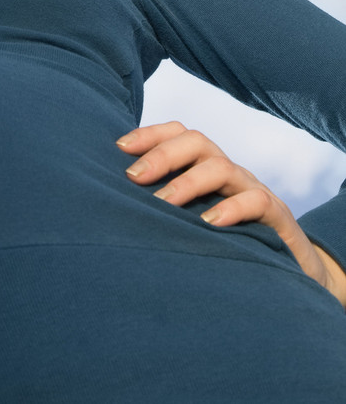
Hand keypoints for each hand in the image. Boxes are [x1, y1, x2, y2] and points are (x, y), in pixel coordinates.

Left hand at [116, 120, 345, 308]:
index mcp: (205, 167)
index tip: (119, 148)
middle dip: (162, 154)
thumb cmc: (229, 243)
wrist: (291, 269)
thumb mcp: (194, 220)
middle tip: (134, 177)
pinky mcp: (277, 216)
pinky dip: (231, 209)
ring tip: (163, 203)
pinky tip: (209, 223)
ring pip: (221, 166)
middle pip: (196, 142)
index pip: (178, 134)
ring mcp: (252, 190)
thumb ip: (164, 209)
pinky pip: (256, 201)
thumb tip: (112, 209)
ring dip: (188, 182)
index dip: (150, 134)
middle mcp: (227, 172)